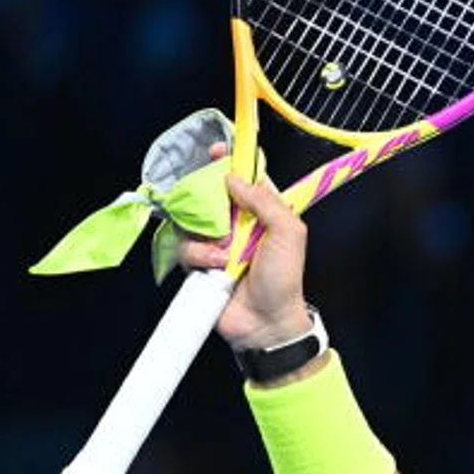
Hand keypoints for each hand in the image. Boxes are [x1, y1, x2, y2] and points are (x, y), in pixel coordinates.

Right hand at [175, 142, 311, 350]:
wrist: (266, 322)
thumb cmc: (284, 279)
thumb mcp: (288, 233)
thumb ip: (265, 201)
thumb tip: (234, 178)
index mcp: (264, 213)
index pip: (246, 180)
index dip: (232, 164)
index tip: (219, 151)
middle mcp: (239, 225)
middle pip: (212, 195)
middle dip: (208, 199)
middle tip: (214, 209)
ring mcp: (217, 243)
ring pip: (193, 220)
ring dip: (207, 236)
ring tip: (226, 255)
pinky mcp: (199, 263)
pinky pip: (185, 246)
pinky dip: (199, 255)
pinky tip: (216, 268)